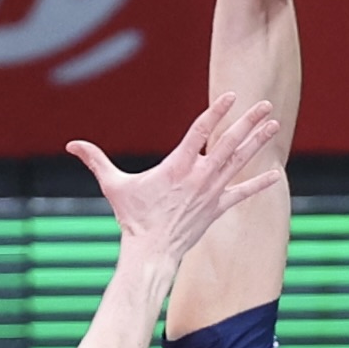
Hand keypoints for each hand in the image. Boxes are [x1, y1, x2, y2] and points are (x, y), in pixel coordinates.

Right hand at [71, 89, 284, 261]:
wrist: (151, 252)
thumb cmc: (132, 218)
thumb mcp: (114, 185)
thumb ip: (96, 160)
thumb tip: (71, 145)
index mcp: (177, 166)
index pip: (199, 132)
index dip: (216, 112)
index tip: (231, 96)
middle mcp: (199, 177)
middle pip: (228, 144)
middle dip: (247, 122)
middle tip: (264, 104)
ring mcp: (211, 192)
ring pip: (238, 162)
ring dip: (257, 142)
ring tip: (274, 123)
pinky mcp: (218, 208)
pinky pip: (243, 193)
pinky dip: (260, 183)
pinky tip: (278, 174)